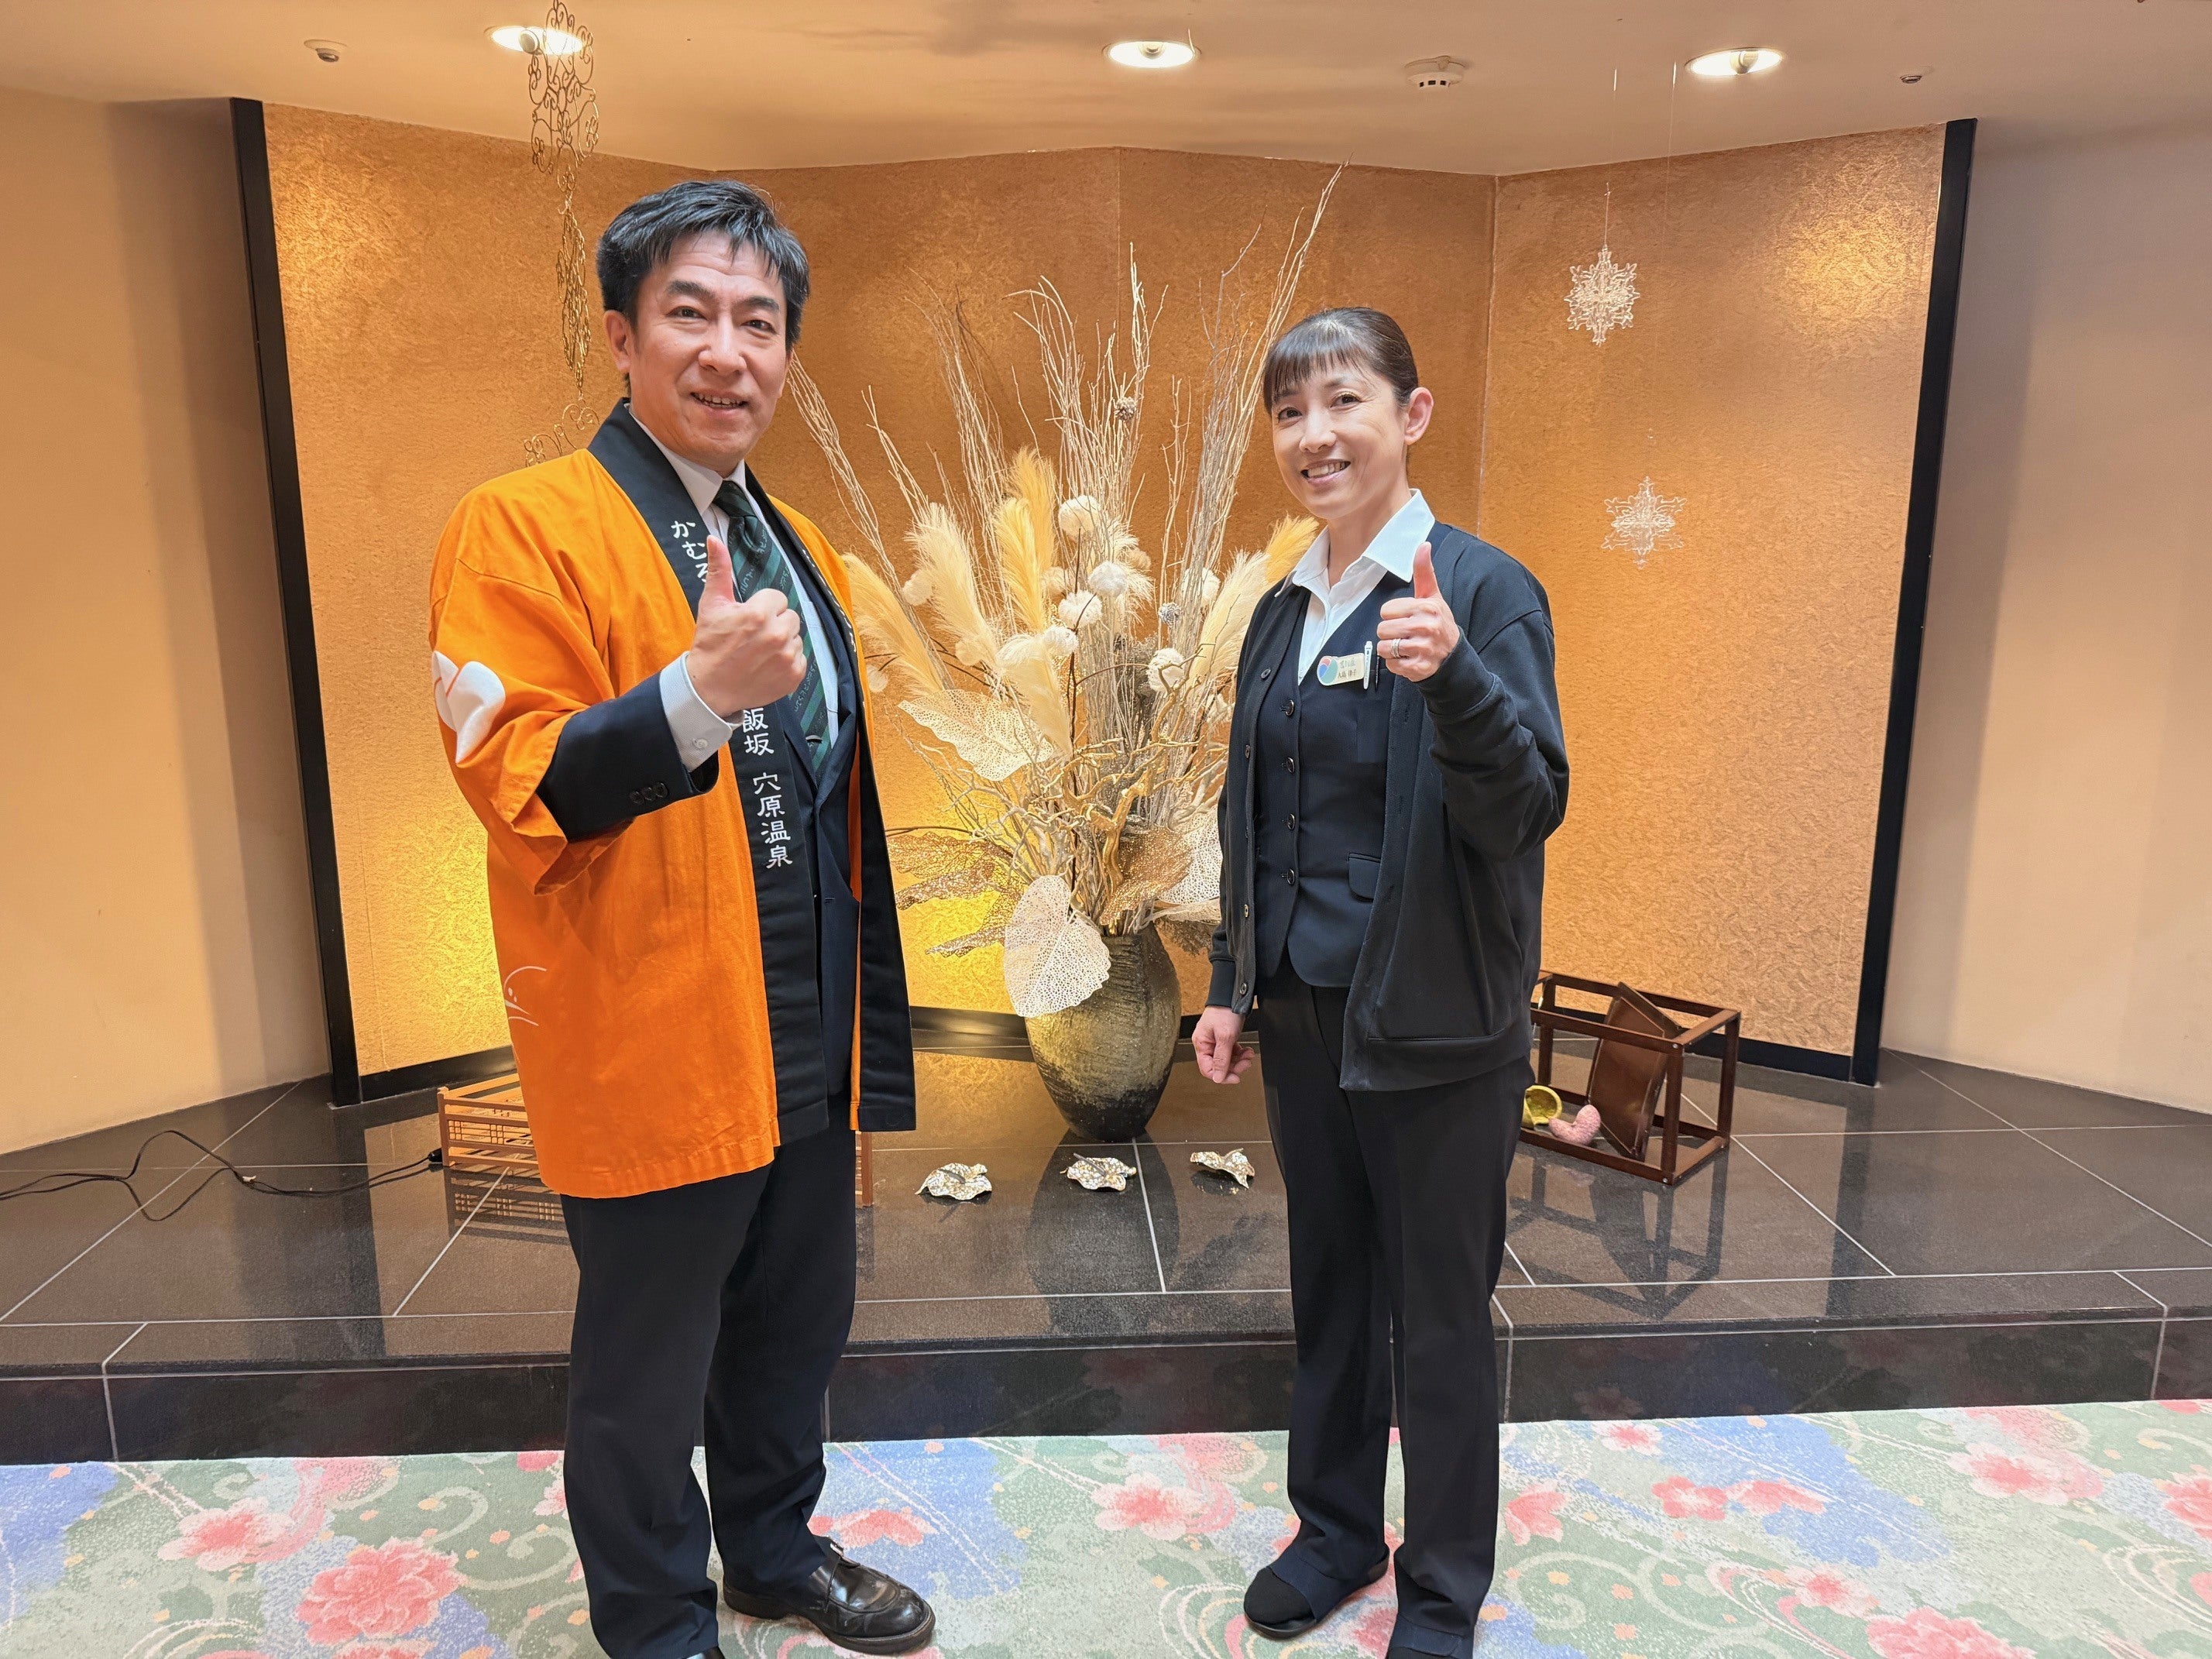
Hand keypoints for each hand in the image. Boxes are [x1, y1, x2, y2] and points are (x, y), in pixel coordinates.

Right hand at [687, 533, 805, 716]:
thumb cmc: (710, 645)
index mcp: (759, 613)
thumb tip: (714, 539)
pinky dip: (788, 662)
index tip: (748, 620)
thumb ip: (718, 570)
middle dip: (775, 623)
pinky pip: (801, 658)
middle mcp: (777, 634)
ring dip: (782, 642)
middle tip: (753, 637)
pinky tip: (768, 665)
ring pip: (796, 637)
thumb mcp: (711, 605)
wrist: (709, 688)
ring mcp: (787, 656)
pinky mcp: (794, 675)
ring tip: (760, 652)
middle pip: (790, 616)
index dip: (762, 607)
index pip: (777, 598)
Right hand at [1192, 1006, 1254, 1084]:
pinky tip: (1246, 1051)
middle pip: (1219, 1066)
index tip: (1235, 1077)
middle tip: (1245, 1063)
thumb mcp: (1225, 1037)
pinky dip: (1240, 1053)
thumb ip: (1221, 1059)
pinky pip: (1232, 1052)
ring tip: (1248, 1055)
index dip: (1222, 1076)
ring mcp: (1216, 1041)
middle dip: (1234, 1066)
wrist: (1234, 996)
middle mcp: (1207, 1044)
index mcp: (1201, 1044)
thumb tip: (1217, 1078)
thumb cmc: (1225, 1011)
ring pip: (1227, 1060)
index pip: (1207, 1069)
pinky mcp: (1225, 1038)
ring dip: (1239, 1060)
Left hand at [1376, 542, 1459, 681]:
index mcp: (1427, 608)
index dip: (1393, 616)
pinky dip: (1396, 665)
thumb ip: (1424, 572)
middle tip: (1406, 634)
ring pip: (1384, 648)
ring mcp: (1422, 649)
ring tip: (1407, 647)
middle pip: (1382, 629)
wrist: (1453, 657)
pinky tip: (1410, 659)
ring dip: (1391, 650)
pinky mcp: (1418, 668)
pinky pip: (1391, 665)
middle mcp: (1426, 627)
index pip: (1386, 611)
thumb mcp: (1433, 597)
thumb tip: (1424, 544)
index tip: (1408, 618)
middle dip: (1390, 633)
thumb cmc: (1439, 623)